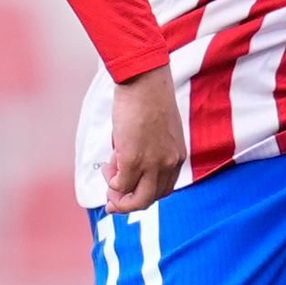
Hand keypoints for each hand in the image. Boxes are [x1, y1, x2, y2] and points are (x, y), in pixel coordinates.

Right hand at [104, 64, 185, 214]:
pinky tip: (108, 167)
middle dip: (129, 203)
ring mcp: (151, 164)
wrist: (145, 81)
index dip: (144, 194)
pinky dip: (112, 181)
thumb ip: (151, 148)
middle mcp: (168, 164)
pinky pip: (120, 184)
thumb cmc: (150, 98)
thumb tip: (126, 163)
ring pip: (137, 200)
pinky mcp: (133, 159)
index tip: (129, 191)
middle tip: (112, 199)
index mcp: (177, 157)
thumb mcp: (159, 130)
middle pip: (150, 199)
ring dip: (119, 197)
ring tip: (108, 180)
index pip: (164, 189)